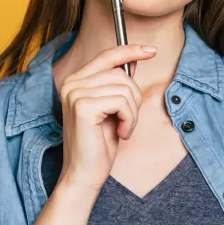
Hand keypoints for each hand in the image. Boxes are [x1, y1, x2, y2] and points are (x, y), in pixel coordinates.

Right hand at [56, 44, 156, 192]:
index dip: (130, 50)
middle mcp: (71, 84)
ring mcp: (75, 93)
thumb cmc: (99, 145)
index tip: (151, 50)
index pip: (106, 56)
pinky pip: (122, 102)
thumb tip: (133, 60)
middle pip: (121, 74)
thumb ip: (118, 85)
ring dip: (133, 112)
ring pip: (124, 88)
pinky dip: (130, 120)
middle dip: (134, 98)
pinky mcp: (83, 107)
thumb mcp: (113, 109)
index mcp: (75, 82)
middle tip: (127, 121)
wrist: (84, 174)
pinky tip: (121, 133)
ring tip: (123, 129)